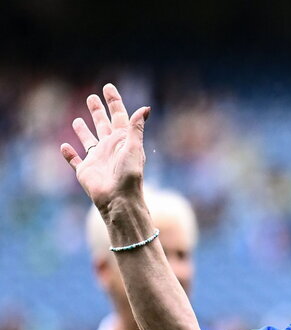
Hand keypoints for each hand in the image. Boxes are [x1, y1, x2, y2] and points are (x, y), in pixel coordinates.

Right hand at [60, 84, 149, 212]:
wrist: (118, 199)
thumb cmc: (129, 175)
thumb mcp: (134, 149)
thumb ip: (136, 129)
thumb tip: (145, 108)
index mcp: (123, 141)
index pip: (119, 116)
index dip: (114, 102)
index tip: (108, 87)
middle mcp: (109, 148)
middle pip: (102, 124)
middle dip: (98, 111)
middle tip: (92, 97)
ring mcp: (97, 159)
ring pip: (88, 140)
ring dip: (83, 130)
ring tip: (77, 119)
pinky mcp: (85, 170)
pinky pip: (75, 160)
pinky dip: (69, 154)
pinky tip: (64, 147)